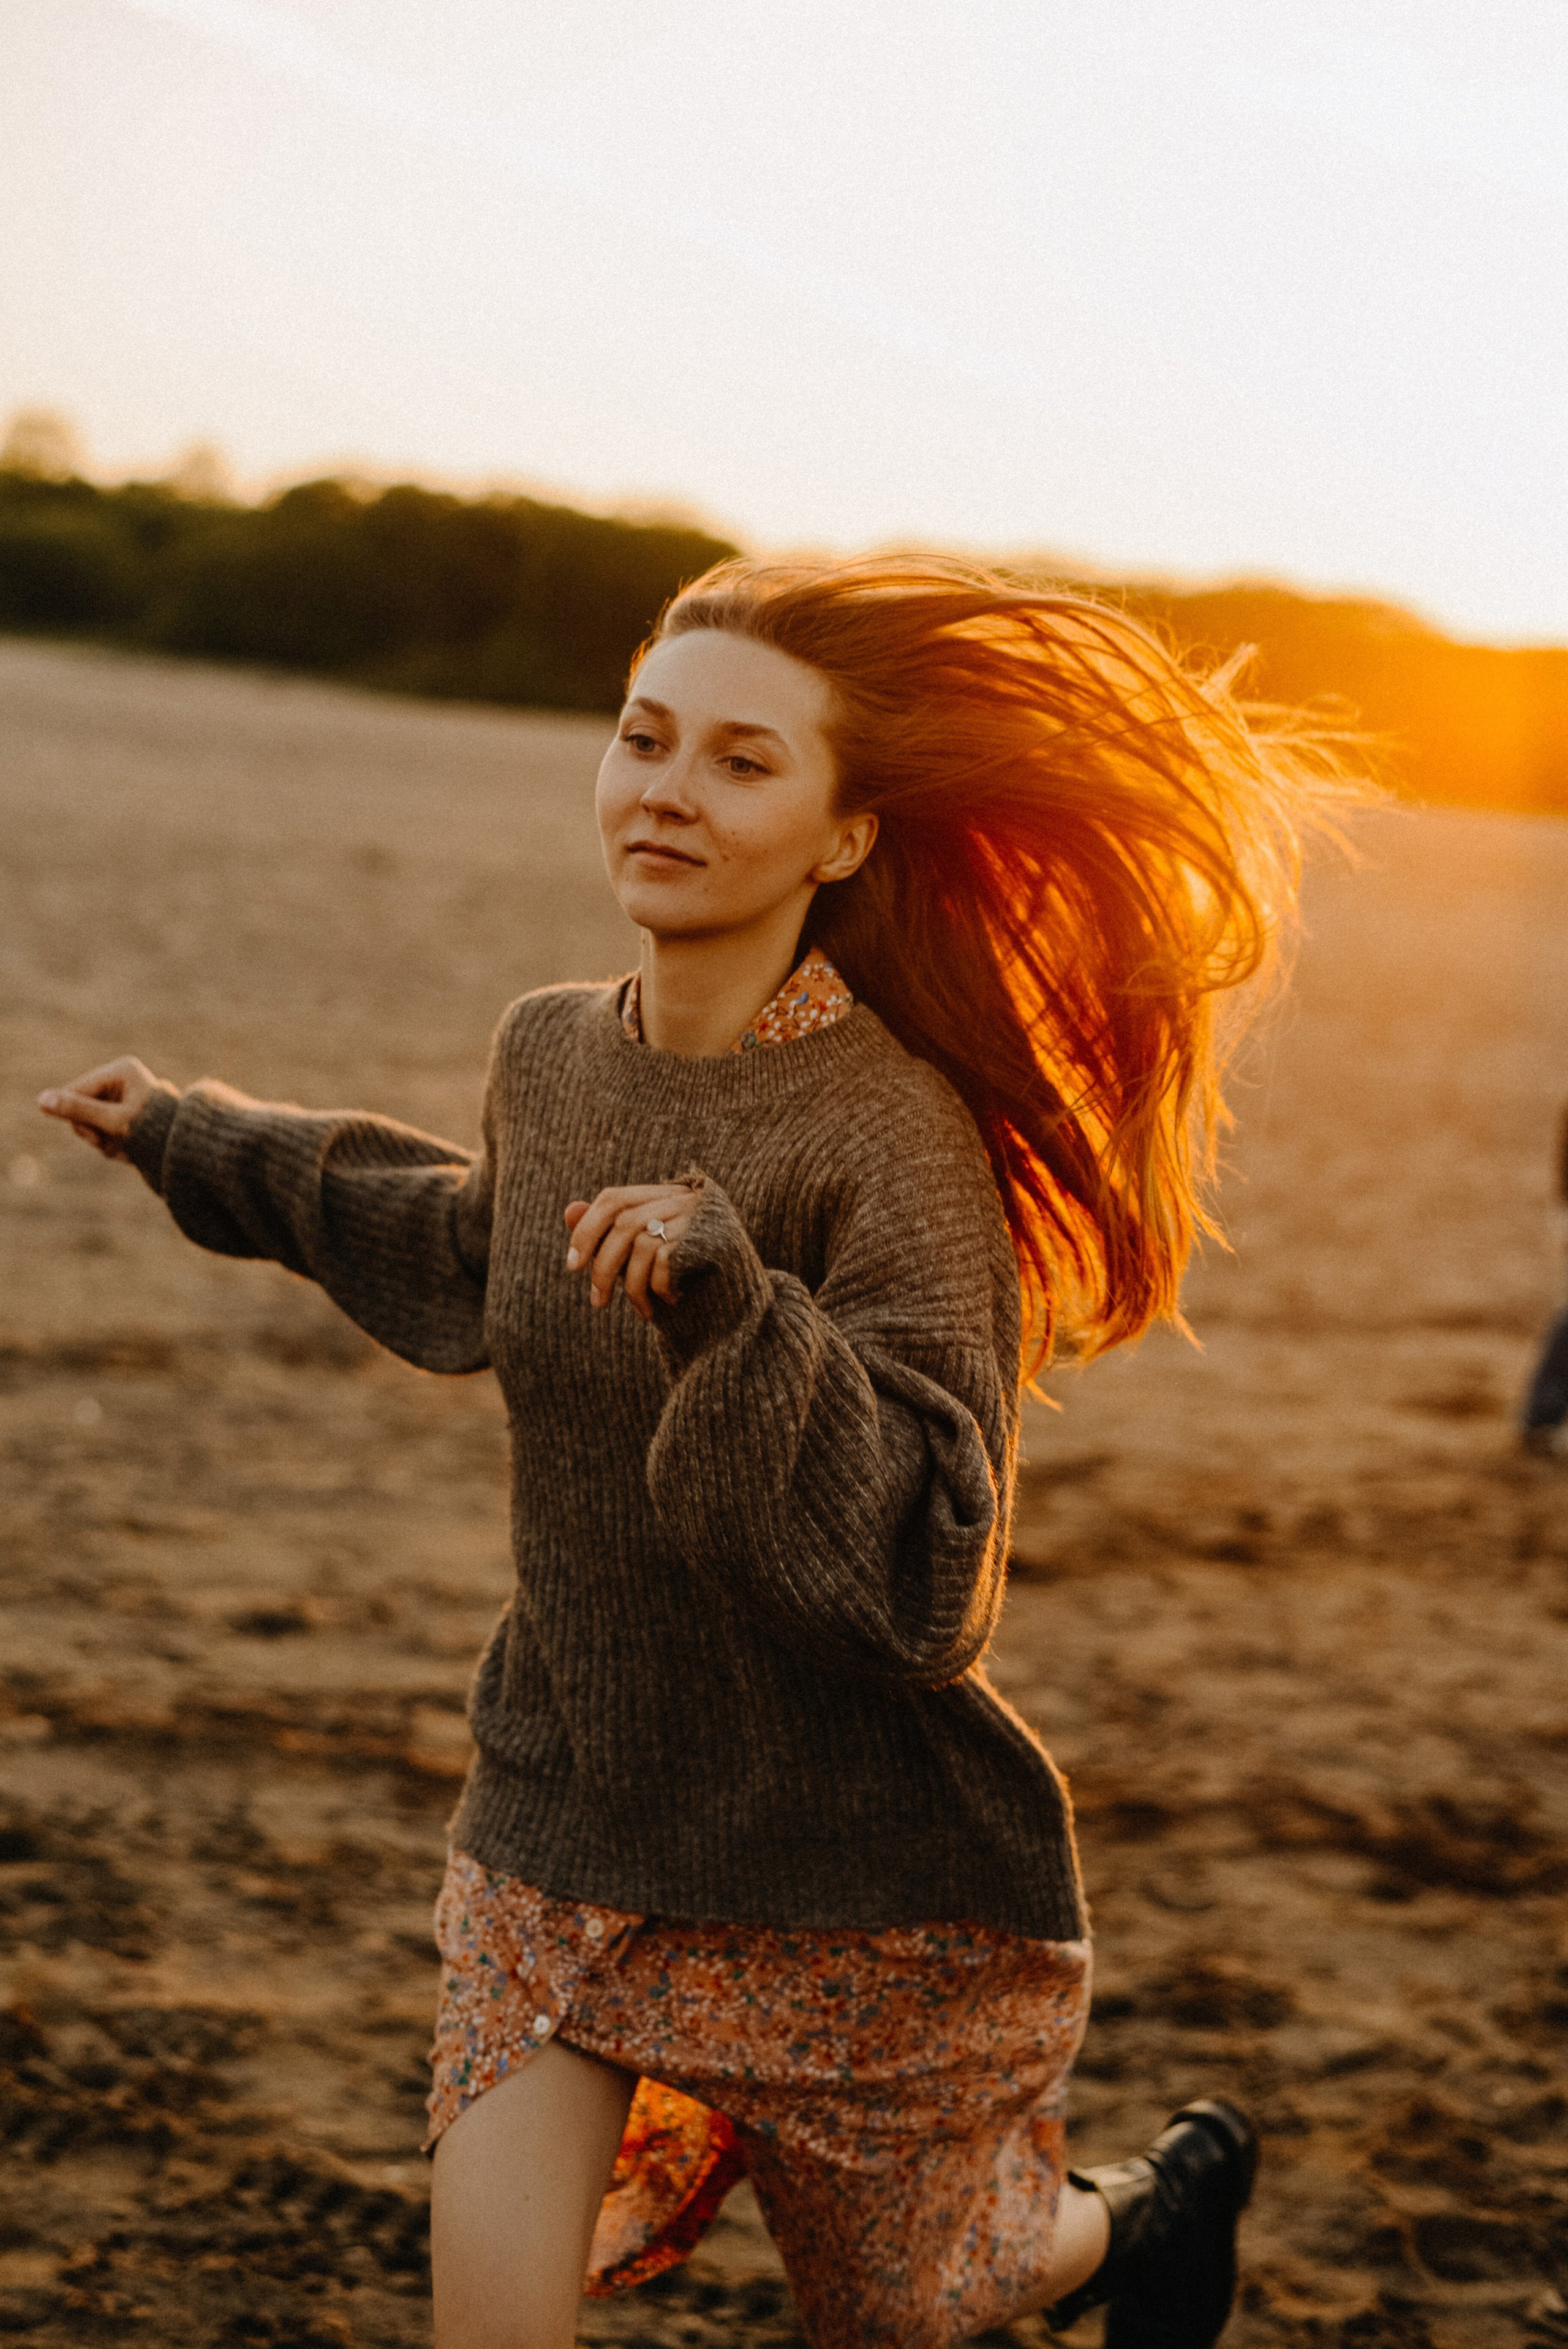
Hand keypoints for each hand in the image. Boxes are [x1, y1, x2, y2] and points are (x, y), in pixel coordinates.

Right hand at [37, 1056, 162, 1161]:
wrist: (183, 1150)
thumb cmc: (154, 1133)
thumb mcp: (114, 1122)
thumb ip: (79, 1110)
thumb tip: (41, 1100)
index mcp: (120, 1070)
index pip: (76, 1090)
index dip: (77, 1116)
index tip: (96, 1135)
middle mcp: (120, 1077)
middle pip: (80, 1105)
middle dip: (92, 1129)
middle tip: (112, 1142)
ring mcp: (121, 1094)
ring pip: (88, 1119)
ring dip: (101, 1139)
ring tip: (123, 1147)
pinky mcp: (121, 1109)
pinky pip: (100, 1125)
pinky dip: (108, 1141)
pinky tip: (125, 1148)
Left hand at [564, 1183, 699, 1321]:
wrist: (744, 1300)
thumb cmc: (690, 1276)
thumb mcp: (646, 1255)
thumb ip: (611, 1234)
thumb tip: (568, 1212)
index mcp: (664, 1194)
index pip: (613, 1199)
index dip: (587, 1230)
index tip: (572, 1267)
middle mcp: (682, 1197)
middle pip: (623, 1221)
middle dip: (602, 1266)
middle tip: (598, 1303)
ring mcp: (698, 1215)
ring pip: (640, 1243)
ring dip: (631, 1286)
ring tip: (640, 1312)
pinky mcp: (710, 1237)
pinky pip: (664, 1259)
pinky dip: (658, 1286)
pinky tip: (671, 1300)